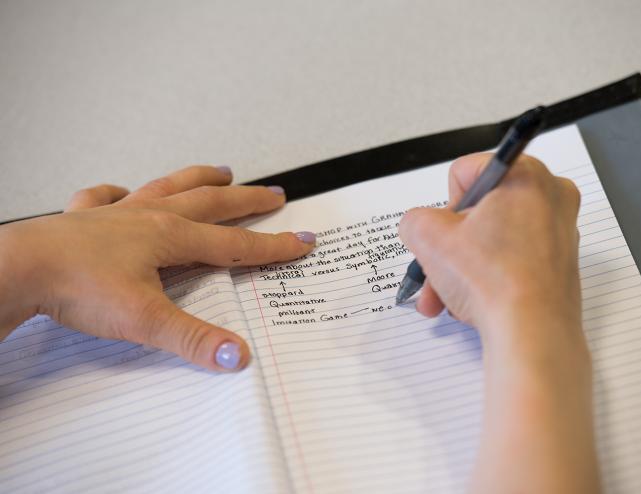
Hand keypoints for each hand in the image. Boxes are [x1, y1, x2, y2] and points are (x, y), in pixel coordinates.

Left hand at [0, 165, 314, 371]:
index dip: (273, 246)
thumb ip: (194, 339)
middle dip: (247, 201)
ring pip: (168, 188)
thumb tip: (237, 355)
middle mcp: (150, 218)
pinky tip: (123, 192)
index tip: (301, 241)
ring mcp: (117, 214)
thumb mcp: (145, 320)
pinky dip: (118, 193)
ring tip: (221, 172)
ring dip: (198, 180)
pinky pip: (105, 197)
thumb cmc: (78, 286)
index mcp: (171, 238)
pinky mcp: (85, 219)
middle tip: (274, 195)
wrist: (20, 268)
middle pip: (211, 204)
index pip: (235, 245)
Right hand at [399, 153, 598, 493]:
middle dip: (450, 245)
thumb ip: (414, 220)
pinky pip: (512, 260)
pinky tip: (470, 302)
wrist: (532, 334)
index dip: (446, 206)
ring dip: (461, 267)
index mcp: (526, 174)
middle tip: (437, 267)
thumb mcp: (428, 238)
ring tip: (445, 295)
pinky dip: (488, 277)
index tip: (447, 234)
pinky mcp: (559, 264)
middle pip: (479, 211)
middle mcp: (550, 196)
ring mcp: (559, 232)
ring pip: (492, 240)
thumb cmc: (493, 280)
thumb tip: (420, 226)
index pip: (465, 172)